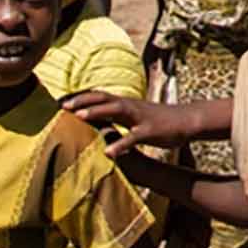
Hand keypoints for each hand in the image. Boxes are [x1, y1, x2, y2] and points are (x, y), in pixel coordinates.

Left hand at [62, 93, 194, 157]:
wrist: (187, 121)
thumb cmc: (158, 121)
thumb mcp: (134, 117)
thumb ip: (117, 119)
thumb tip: (97, 124)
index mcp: (125, 104)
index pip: (99, 95)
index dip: (80, 97)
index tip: (60, 101)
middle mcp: (131, 106)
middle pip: (104, 97)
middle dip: (83, 100)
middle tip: (62, 106)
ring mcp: (140, 117)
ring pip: (117, 110)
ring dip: (97, 112)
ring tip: (79, 116)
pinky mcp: (150, 131)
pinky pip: (134, 137)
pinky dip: (121, 144)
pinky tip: (108, 152)